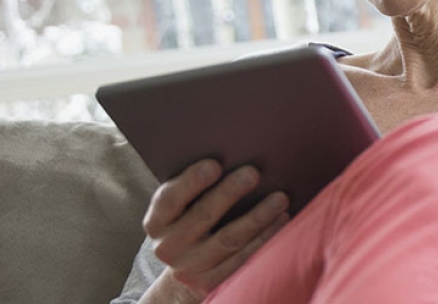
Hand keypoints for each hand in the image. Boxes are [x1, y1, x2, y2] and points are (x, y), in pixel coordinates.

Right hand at [143, 159, 289, 298]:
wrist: (186, 266)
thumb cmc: (189, 219)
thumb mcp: (181, 206)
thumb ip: (193, 185)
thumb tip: (231, 154)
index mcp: (156, 221)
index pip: (170, 199)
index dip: (191, 181)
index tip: (215, 164)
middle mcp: (167, 247)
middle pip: (203, 215)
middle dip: (230, 192)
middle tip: (253, 173)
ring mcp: (189, 268)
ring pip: (229, 239)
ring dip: (257, 217)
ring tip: (280, 198)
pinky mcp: (211, 283)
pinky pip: (243, 258)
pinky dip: (264, 237)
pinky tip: (281, 219)